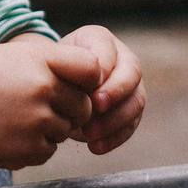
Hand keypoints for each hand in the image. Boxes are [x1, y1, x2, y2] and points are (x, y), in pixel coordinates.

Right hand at [0, 37, 102, 168]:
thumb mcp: (13, 56)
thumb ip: (54, 64)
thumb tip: (97, 83)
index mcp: (40, 59)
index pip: (92, 69)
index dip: (86, 79)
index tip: (71, 84)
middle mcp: (42, 89)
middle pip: (83, 105)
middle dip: (67, 108)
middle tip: (30, 104)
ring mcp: (36, 122)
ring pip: (65, 130)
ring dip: (47, 128)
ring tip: (10, 117)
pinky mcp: (28, 151)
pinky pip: (48, 150)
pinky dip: (32, 145)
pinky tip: (5, 133)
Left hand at [61, 24, 146, 154]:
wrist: (53, 84)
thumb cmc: (51, 71)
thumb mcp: (52, 64)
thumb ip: (67, 71)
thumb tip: (84, 92)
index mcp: (100, 39)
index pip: (109, 51)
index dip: (102, 70)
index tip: (87, 87)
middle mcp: (122, 59)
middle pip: (132, 74)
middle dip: (115, 93)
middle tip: (95, 108)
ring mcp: (130, 85)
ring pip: (136, 101)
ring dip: (115, 120)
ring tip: (90, 134)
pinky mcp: (130, 109)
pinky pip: (131, 124)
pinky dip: (115, 138)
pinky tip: (95, 147)